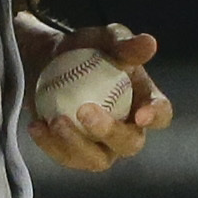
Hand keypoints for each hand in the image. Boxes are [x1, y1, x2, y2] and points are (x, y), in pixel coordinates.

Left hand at [18, 18, 171, 172]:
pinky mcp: (74, 154)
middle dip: (109, 132)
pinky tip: (36, 126)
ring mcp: (101, 147)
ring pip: (97, 159)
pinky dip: (50, 144)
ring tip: (56, 120)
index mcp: (144, 102)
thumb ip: (124, 42)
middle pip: (130, 143)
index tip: (141, 115)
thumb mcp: (103, 38)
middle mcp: (128, 130)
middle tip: (85, 110)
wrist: (47, 61)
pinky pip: (66, 157)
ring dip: (76, 143)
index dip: (155, 116)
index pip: (161, 113)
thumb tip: (148, 43)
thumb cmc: (85, 48)